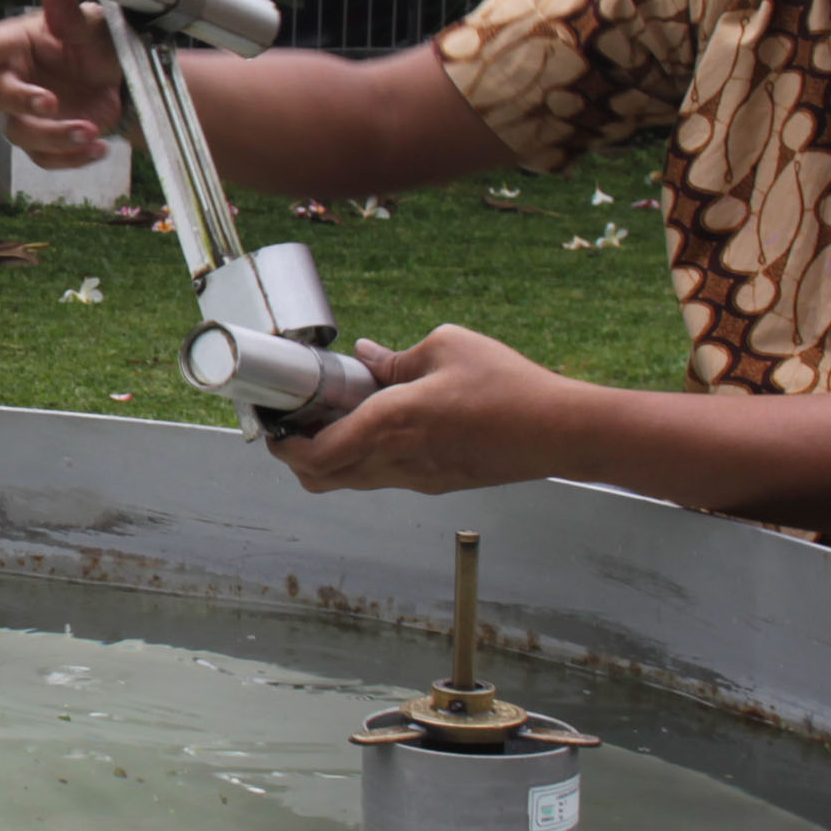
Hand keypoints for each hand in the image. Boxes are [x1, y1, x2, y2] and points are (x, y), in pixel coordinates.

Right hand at [0, 0, 124, 167]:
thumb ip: (69, 14)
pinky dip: (71, 158)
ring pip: (20, 133)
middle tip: (52, 103)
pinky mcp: (43, 142)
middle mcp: (13, 80)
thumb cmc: (96, 45)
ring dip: (54, 137)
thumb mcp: (91, 27)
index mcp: (15, 45)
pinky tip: (98, 147)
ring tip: (91, 130)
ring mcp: (24, 114)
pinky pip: (44, 158)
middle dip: (22, 102)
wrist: (120, 81)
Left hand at [273, 326, 589, 495]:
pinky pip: (385, 477)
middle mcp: (395, 460)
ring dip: (332, 458)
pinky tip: (380, 427)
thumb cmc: (508, 386)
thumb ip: (397, 357)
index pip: (313, 455)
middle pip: (322, 479)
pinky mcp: (438, 482)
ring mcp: (417, 478)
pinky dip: (366, 459)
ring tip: (335, 420)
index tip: (272, 425)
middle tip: (294, 424)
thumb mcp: (446, 347)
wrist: (559, 431)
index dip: (282, 446)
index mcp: (389, 424)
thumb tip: (368, 356)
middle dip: (296, 456)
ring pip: (352, 481)